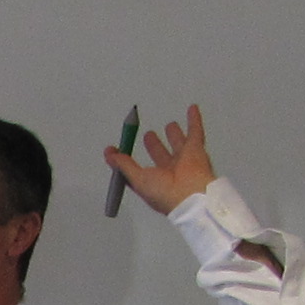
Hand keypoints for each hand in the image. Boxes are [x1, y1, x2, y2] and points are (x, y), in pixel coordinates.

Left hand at [103, 103, 222, 216]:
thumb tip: (109, 154)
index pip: (138, 169)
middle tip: (148, 135)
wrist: (191, 195)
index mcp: (154, 181)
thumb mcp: (137, 179)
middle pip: (161, 154)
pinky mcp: (196, 149)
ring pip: (178, 143)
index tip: (115, 149)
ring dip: (174, 134)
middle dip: (155, 145)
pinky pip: (195, 131)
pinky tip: (192, 109)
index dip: (126, 159)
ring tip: (170, 125)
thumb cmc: (163, 192)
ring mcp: (184, 160)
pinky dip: (195, 119)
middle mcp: (170, 171)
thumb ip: (124, 166)